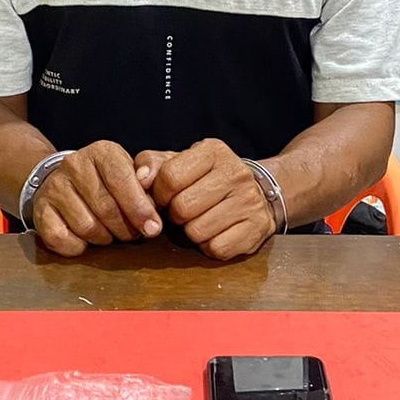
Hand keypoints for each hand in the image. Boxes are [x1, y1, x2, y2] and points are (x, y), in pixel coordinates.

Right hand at [32, 141, 163, 256]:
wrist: (64, 181)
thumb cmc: (106, 183)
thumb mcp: (130, 174)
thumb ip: (146, 186)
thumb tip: (151, 207)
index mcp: (102, 152)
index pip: (122, 180)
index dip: (140, 208)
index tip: (153, 228)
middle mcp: (74, 164)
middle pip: (106, 207)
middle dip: (125, 228)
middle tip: (132, 234)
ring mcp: (54, 186)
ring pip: (86, 226)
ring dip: (103, 238)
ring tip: (109, 233)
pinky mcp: (40, 209)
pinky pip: (61, 238)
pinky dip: (77, 246)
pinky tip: (84, 240)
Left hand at [139, 139, 276, 260]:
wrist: (257, 193)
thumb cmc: (205, 179)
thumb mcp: (179, 162)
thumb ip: (152, 164)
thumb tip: (140, 180)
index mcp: (213, 151)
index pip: (170, 177)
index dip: (159, 194)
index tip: (164, 198)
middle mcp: (236, 172)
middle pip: (183, 208)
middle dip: (176, 215)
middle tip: (184, 211)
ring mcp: (250, 201)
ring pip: (198, 231)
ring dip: (192, 232)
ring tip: (201, 220)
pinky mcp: (258, 228)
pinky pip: (217, 248)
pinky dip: (210, 246)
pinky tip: (217, 232)